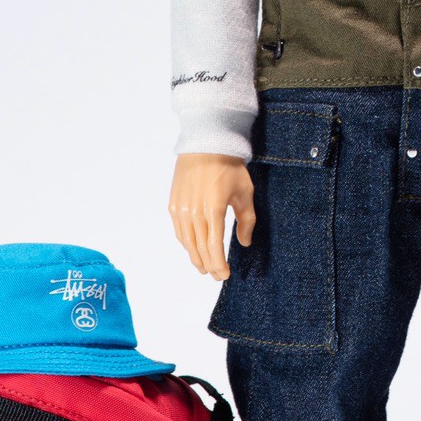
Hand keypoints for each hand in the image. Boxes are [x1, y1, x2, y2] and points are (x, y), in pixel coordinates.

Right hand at [168, 154, 255, 279]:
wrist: (205, 144)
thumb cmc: (229, 167)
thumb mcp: (245, 192)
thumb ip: (246, 220)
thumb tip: (244, 243)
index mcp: (213, 209)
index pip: (214, 246)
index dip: (219, 264)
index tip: (225, 275)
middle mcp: (193, 211)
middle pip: (199, 248)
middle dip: (209, 266)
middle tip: (217, 276)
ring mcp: (181, 208)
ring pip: (186, 242)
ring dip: (196, 258)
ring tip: (205, 268)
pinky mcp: (173, 204)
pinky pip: (179, 231)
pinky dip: (186, 244)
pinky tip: (193, 249)